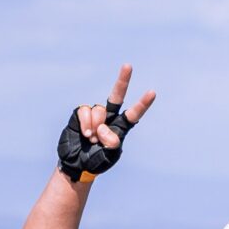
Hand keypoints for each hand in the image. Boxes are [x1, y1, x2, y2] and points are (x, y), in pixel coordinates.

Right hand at [58, 63, 156, 184]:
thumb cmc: (96, 161)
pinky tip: (85, 134)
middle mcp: (109, 117)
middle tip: (128, 66)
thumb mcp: (109, 156)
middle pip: (116, 96)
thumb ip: (111, 143)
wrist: (76, 163)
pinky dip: (85, 123)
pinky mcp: (81, 113)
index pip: (133, 114)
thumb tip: (104, 127)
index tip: (152, 92)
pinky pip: (85, 111)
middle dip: (122, 81)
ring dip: (95, 127)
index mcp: (121, 127)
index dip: (142, 104)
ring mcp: (95, 114)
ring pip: (99, 110)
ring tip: (92, 139)